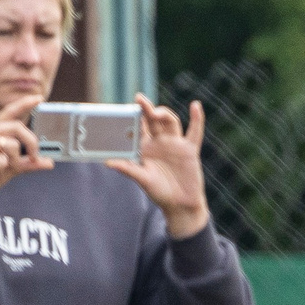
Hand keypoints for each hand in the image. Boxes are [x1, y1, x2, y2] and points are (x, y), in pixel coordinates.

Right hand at [0, 93, 48, 209]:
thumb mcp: (13, 168)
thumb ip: (30, 163)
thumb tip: (50, 162)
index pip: (10, 112)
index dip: (24, 104)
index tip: (39, 98)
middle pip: (18, 127)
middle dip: (32, 144)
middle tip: (34, 158)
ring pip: (12, 144)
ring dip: (14, 160)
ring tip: (3, 167)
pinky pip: (3, 159)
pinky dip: (2, 168)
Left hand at [107, 91, 209, 236]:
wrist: (180, 204)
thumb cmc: (159, 192)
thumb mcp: (142, 179)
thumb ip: (127, 169)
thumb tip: (107, 162)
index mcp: (145, 147)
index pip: (138, 128)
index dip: (134, 117)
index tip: (127, 108)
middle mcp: (160, 142)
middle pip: (153, 120)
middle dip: (147, 109)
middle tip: (140, 99)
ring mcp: (175, 144)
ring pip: (170, 122)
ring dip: (164, 113)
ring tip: (156, 112)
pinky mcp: (190, 150)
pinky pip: (194, 132)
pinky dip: (197, 119)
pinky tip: (195, 105)